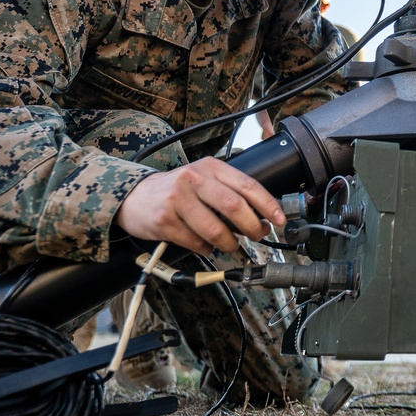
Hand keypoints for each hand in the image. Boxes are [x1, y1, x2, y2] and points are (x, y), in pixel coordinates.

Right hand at [114, 158, 284, 254]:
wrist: (136, 197)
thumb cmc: (177, 190)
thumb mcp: (203, 180)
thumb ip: (229, 193)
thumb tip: (262, 219)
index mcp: (209, 167)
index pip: (246, 184)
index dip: (267, 204)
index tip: (279, 219)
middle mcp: (194, 179)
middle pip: (234, 205)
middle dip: (252, 226)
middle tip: (257, 236)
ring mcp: (177, 199)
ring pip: (215, 229)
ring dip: (229, 243)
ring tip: (230, 245)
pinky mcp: (164, 220)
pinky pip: (195, 242)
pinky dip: (206, 248)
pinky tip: (205, 245)